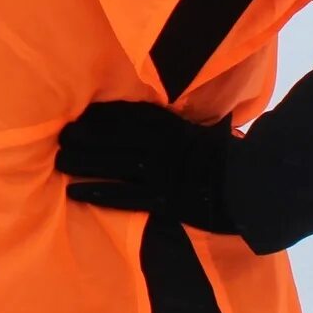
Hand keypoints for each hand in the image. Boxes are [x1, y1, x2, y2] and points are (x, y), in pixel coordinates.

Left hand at [55, 101, 238, 234]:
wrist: (255, 187)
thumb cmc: (225, 159)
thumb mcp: (197, 130)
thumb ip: (169, 124)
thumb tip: (143, 120)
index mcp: (168, 124)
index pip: (124, 114)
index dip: (96, 115)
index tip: (74, 115)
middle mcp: (159, 143)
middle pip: (109, 136)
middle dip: (80, 136)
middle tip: (57, 137)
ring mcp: (160, 171)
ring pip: (109, 163)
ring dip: (80, 162)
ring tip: (57, 161)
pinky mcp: (162, 198)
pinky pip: (122, 194)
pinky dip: (96, 192)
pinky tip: (74, 193)